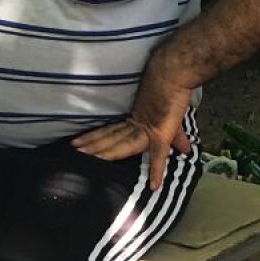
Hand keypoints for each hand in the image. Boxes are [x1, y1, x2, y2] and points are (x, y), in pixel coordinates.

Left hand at [72, 63, 192, 189]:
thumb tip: (186, 150)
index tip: (80, 144)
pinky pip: (159, 154)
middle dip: (93, 144)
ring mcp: (146, 129)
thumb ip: (176, 138)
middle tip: (73, 151)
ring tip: (86, 157)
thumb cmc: (172, 91)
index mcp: (136, 121)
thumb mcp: (173, 121)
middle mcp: (137, 125)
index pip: (111, 131)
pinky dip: (158, 169)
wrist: (174, 75)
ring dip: (104, 150)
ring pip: (121, 143)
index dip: (95, 137)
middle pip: (110, 137)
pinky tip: (155, 185)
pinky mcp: (161, 133)